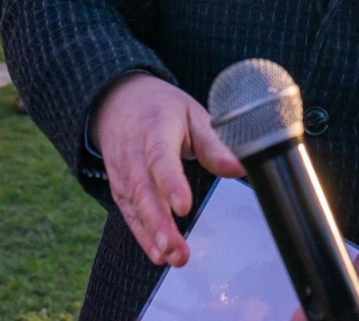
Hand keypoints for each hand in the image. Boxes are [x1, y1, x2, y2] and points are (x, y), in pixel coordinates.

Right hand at [90, 73, 245, 266]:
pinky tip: (158, 254)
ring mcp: (123, 172)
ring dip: (152, 234)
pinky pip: (129, 214)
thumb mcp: (192, 114)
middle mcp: (134, 153)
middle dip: (159, 222)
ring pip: (135, 206)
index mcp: (155, 128)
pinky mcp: (119, 188)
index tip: (184, 207)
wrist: (119, 102)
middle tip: (176, 248)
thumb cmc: (161, 109)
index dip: (171, 183)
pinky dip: (142, 235)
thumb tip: (239, 167)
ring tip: (172, 256)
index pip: (161, 158)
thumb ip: (214, 143)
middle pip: (144, 189)